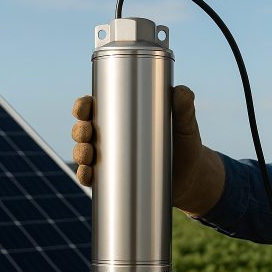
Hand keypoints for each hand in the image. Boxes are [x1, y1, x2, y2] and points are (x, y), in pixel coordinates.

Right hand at [71, 85, 225, 215]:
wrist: (192, 179)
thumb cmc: (187, 146)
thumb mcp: (186, 126)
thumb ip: (185, 108)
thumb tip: (182, 91)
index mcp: (124, 116)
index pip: (96, 107)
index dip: (83, 106)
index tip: (84, 108)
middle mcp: (113, 137)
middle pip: (85, 130)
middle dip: (79, 130)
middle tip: (87, 133)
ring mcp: (112, 159)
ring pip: (85, 154)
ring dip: (79, 153)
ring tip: (87, 155)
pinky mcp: (116, 180)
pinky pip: (93, 179)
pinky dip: (85, 177)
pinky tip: (86, 176)